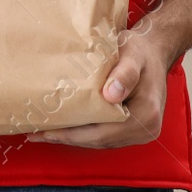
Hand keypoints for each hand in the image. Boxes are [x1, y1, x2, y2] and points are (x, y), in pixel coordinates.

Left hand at [24, 29, 172, 148]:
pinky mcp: (134, 128)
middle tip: (37, 134)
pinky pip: (106, 135)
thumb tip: (111, 96)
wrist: (154, 50)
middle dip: (68, 138)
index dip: (73, 134)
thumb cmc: (139, 51)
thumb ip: (124, 74)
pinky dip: (85, 133)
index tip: (47, 131)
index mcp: (146, 114)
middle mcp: (146, 128)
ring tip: (45, 132)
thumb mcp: (132, 56)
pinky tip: (66, 127)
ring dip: (74, 137)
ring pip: (102, 140)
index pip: (103, 132)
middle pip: (100, 140)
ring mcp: (141, 131)